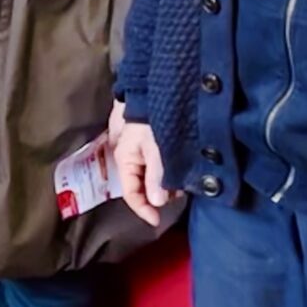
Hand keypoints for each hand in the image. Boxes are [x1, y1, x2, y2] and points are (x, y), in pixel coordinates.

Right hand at [110, 102, 170, 226]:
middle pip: (141, 186)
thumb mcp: (156, 148)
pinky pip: (155, 164)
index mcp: (124, 158)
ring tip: (182, 175)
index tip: (159, 221)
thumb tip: (157, 202)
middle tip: (180, 191)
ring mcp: (136, 148)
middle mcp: (127, 155)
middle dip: (159, 193)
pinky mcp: (147, 141)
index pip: (130, 194)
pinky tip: (179, 164)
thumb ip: (157, 176)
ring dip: (165, 180)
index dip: (143, 210)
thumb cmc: (153, 116)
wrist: (153, 86)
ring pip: (149, 175)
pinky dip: (166, 169)